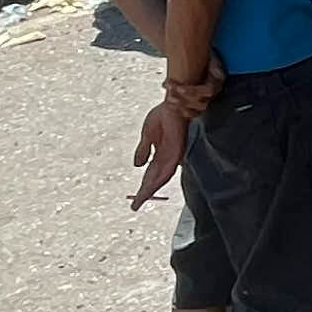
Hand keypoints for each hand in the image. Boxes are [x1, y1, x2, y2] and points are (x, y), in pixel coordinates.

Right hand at [129, 91, 198, 212]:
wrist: (174, 105)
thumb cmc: (164, 116)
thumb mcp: (147, 135)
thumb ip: (143, 150)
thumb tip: (137, 165)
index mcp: (160, 154)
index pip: (150, 175)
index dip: (143, 187)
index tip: (135, 199)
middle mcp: (167, 158)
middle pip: (154, 180)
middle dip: (145, 193)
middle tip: (135, 207)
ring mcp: (172, 156)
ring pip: (160, 178)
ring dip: (150, 189)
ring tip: (140, 200)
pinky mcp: (176, 152)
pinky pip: (166, 169)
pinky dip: (158, 179)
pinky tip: (150, 187)